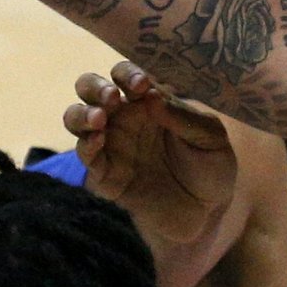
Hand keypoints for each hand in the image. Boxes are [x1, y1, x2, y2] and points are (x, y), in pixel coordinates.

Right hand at [64, 62, 239, 248]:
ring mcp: (110, 147)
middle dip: (94, 87)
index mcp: (147, 102)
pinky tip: (98, 141)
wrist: (207, 212)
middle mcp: (123, 119)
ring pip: (76, 119)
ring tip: (99, 119)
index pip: (125, 75)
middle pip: (89, 88)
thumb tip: (150, 96)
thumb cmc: (210, 167)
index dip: (127, 74)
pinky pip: (86, 157)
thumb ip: (183, 117)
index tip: (142, 85)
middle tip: (112, 97)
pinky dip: (87, 146)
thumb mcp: (210, 138)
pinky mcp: (105, 177)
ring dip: (81, 114)